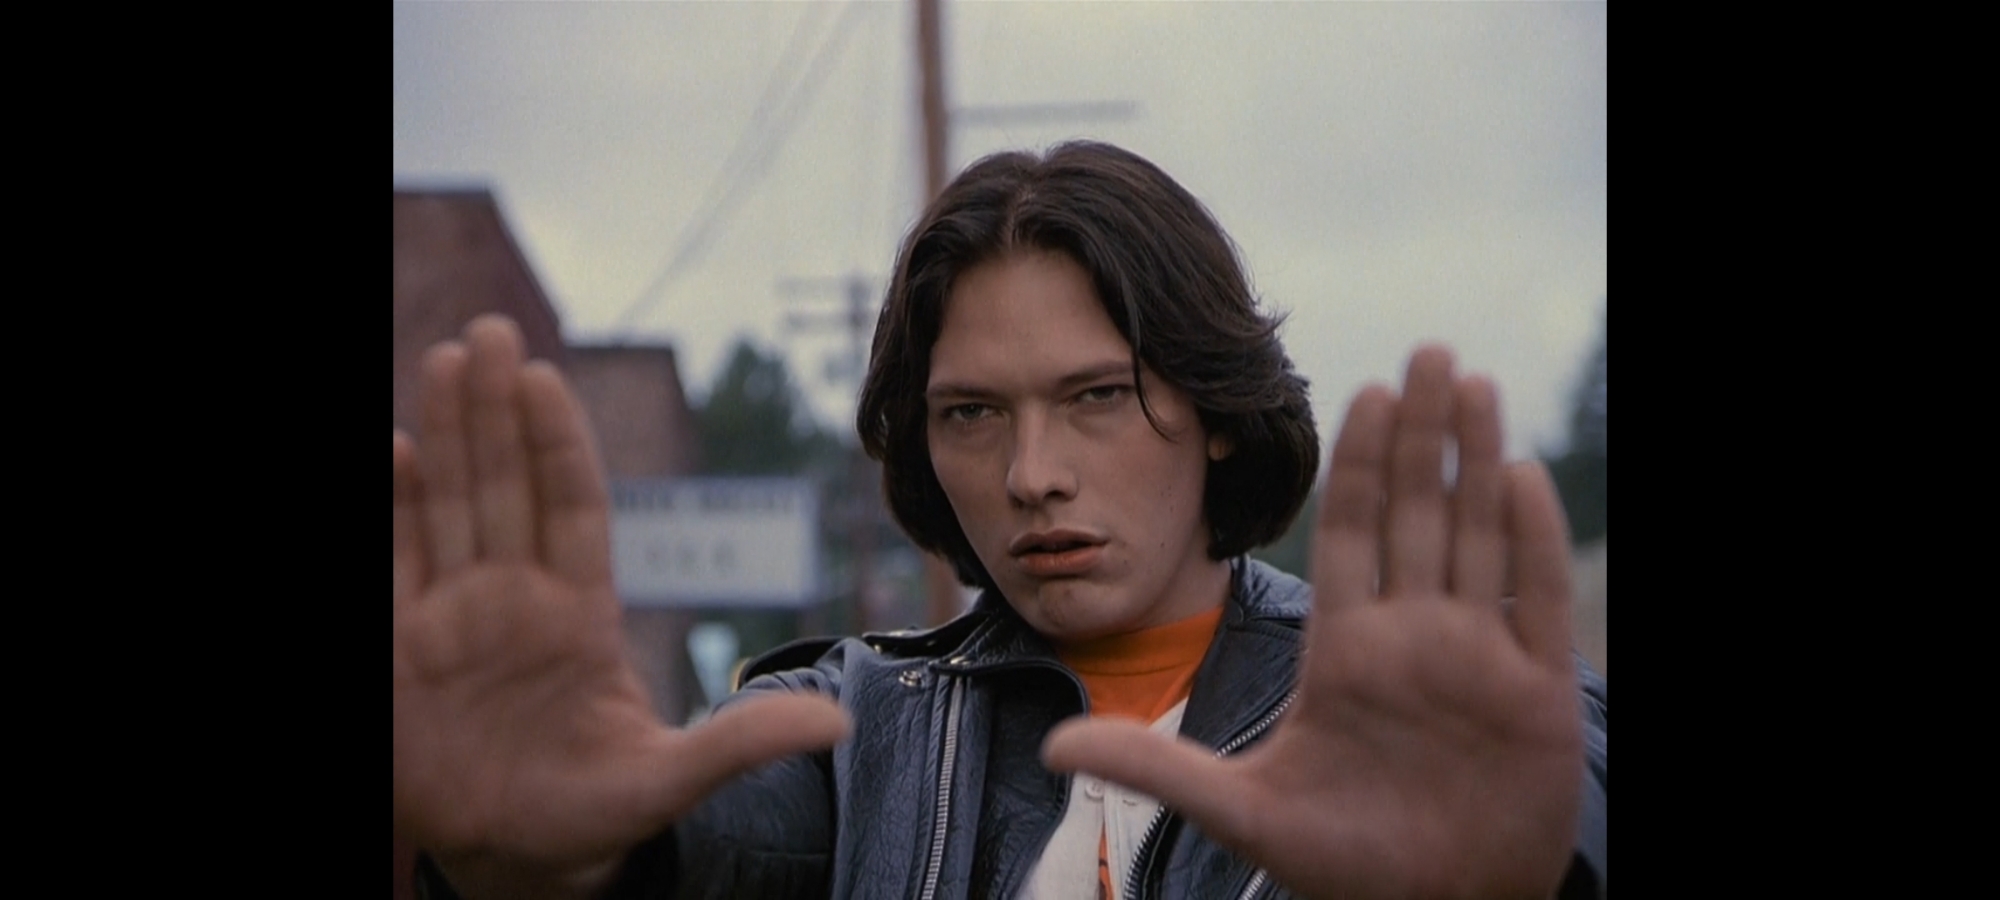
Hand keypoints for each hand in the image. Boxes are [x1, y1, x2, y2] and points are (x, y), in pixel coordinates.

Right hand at [393, 316, 849, 897]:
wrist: (517, 861)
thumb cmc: (595, 816)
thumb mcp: (670, 782)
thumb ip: (740, 745)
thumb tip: (838, 726)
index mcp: (580, 615)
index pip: (572, 508)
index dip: (559, 446)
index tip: (546, 379)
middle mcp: (515, 600)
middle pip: (505, 487)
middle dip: (495, 413)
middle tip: (489, 334)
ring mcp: (454, 619)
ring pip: (450, 507)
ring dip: (446, 436)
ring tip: (446, 359)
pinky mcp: (403, 649)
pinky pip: (397, 562)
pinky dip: (394, 509)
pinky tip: (396, 448)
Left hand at [1043, 346, 1582, 898]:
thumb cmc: (1346, 865)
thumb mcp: (1243, 813)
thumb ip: (1156, 767)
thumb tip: (1053, 746)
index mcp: (1348, 651)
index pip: (1355, 533)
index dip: (1362, 463)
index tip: (1361, 391)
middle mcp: (1415, 639)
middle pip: (1420, 514)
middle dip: (1423, 434)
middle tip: (1426, 351)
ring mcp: (1479, 660)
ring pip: (1478, 538)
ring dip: (1477, 460)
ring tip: (1471, 383)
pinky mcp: (1535, 694)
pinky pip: (1532, 600)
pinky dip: (1528, 540)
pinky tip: (1514, 476)